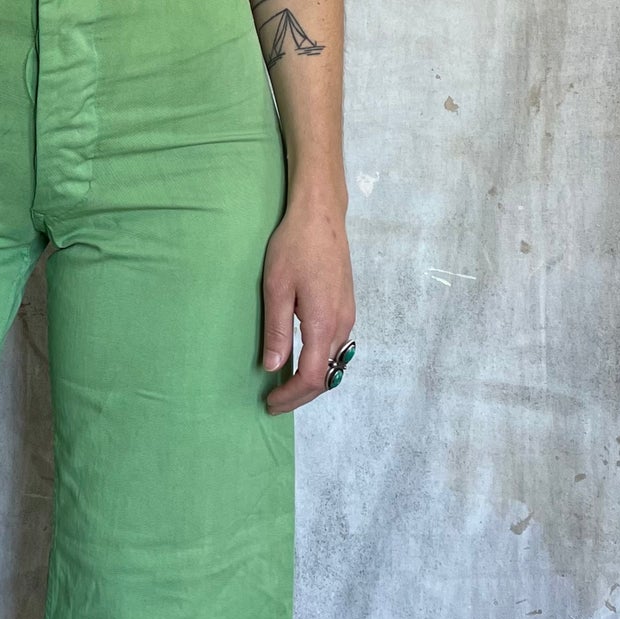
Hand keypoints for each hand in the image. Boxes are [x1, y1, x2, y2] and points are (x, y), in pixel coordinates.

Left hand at [259, 187, 355, 414]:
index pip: (313, 376)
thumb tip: (273, 367)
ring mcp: (348, 316)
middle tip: (274, 402)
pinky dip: (321, 363)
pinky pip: (338, 347)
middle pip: (327, 376)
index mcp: (324, 323)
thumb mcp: (276, 288)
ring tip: (285, 386)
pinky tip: (302, 360)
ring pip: (335, 363)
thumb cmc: (295, 246)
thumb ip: (277, 330)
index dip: (292, 396)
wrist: (321, 216)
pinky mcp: (347, 307)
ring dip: (312, 380)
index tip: (271, 403)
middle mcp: (342, 324)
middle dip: (301, 395)